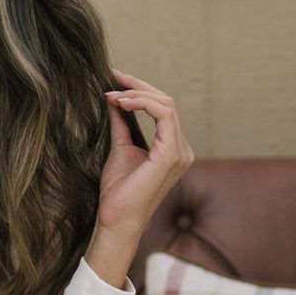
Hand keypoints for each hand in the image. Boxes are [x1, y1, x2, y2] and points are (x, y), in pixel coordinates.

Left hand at [84, 69, 193, 288]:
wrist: (116, 218)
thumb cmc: (118, 190)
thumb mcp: (120, 146)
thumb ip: (121, 121)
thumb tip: (115, 97)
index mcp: (173, 148)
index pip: (163, 107)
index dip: (139, 89)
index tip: (114, 79)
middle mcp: (182, 149)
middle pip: (166, 101)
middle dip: (138, 85)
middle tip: (113, 76)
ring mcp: (180, 153)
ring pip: (166, 104)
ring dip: (137, 93)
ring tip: (113, 92)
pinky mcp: (171, 156)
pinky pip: (164, 116)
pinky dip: (141, 104)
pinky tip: (121, 102)